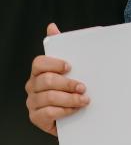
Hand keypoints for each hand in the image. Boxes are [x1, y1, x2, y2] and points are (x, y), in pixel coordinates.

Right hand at [25, 22, 89, 136]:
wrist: (73, 116)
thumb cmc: (70, 90)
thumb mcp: (69, 70)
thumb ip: (62, 48)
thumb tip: (51, 27)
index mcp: (38, 72)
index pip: (39, 63)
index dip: (54, 64)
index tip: (70, 66)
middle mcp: (32, 86)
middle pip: (46, 81)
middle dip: (67, 84)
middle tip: (83, 87)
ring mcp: (33, 102)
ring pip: (49, 97)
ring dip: (70, 99)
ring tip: (84, 100)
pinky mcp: (37, 117)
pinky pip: (48, 113)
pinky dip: (65, 111)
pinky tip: (75, 110)